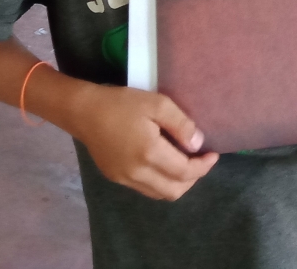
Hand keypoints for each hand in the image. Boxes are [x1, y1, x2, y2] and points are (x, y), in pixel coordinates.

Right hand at [71, 85, 217, 200]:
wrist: (84, 111)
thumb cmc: (121, 103)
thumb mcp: (157, 104)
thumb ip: (180, 124)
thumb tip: (198, 144)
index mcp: (149, 153)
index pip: (184, 172)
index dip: (203, 167)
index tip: (213, 154)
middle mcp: (137, 173)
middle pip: (174, 191)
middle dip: (193, 178)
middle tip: (200, 160)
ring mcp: (124, 179)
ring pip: (159, 194)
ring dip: (177, 183)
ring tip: (185, 162)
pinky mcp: (116, 178)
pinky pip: (145, 189)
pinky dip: (161, 182)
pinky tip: (164, 163)